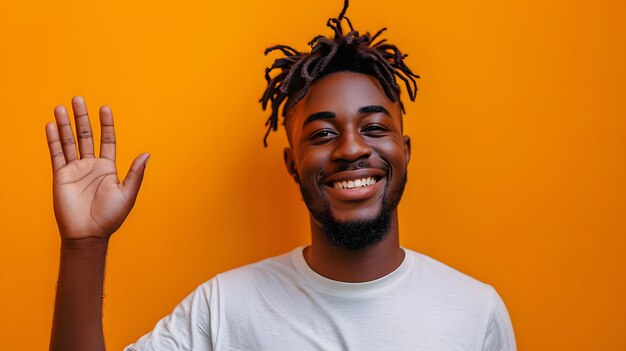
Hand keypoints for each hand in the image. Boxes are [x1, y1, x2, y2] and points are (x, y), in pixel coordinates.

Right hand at [45, 96, 149, 239]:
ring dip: (65, 124)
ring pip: (69, 141)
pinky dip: (53, 140)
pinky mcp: (61, 177)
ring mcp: (75, 170)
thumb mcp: (127, 194)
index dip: (106, 124)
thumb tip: (147, 154)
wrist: (89, 234)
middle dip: (82, 118)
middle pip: (86, 136)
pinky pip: (56, 155)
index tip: (104, 108)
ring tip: (61, 107)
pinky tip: (51, 125)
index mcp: (108, 168)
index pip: (107, 140)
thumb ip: (135, 173)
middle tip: (78, 99)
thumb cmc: (110, 217)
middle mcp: (91, 166)